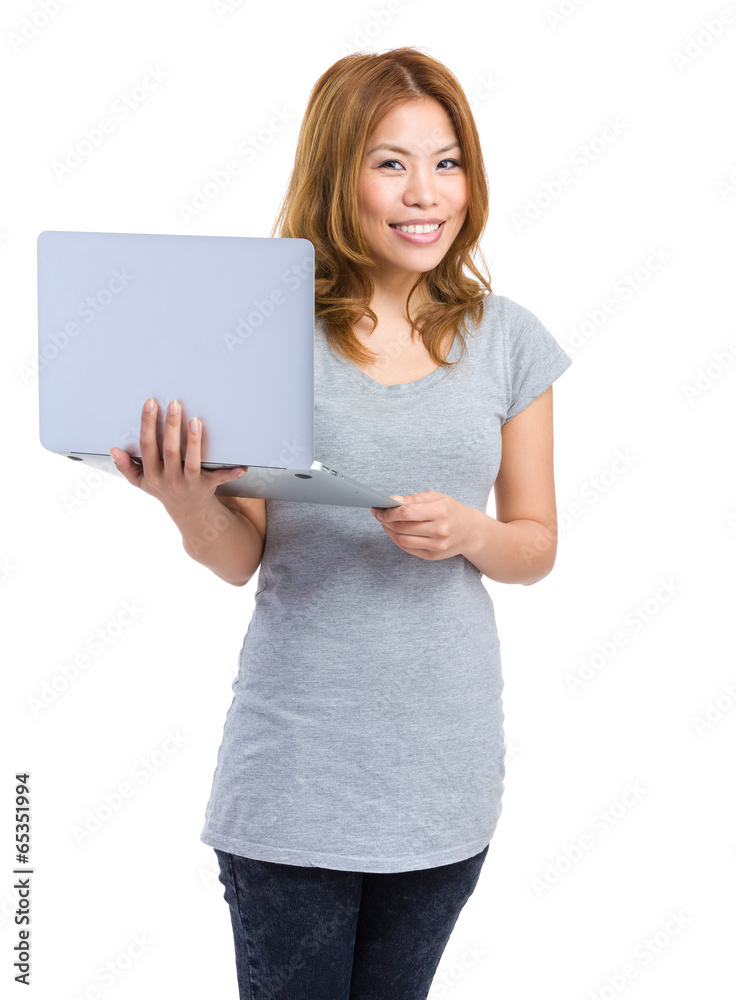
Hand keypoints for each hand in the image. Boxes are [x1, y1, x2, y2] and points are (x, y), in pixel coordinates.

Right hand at [109, 397, 247, 513]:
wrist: (187, 512)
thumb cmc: (163, 489)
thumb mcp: (141, 482)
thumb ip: (126, 467)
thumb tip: (113, 450)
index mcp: (152, 474)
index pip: (147, 446)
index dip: (148, 424)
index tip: (150, 403)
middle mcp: (169, 479)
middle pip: (169, 451)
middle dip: (171, 427)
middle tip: (175, 404)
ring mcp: (189, 483)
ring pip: (191, 461)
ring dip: (194, 441)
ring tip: (195, 420)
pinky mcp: (207, 486)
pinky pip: (219, 479)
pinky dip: (231, 473)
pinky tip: (241, 465)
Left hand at [369, 490, 477, 560]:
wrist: (471, 532)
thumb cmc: (452, 511)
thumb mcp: (436, 497)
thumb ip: (413, 498)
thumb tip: (393, 500)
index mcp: (441, 511)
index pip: (407, 513)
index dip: (389, 512)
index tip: (379, 508)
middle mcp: (440, 530)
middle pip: (402, 527)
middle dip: (386, 521)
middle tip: (379, 515)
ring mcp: (437, 545)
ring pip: (402, 540)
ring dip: (389, 531)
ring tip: (386, 523)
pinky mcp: (433, 556)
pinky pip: (408, 548)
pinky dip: (397, 540)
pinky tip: (395, 532)